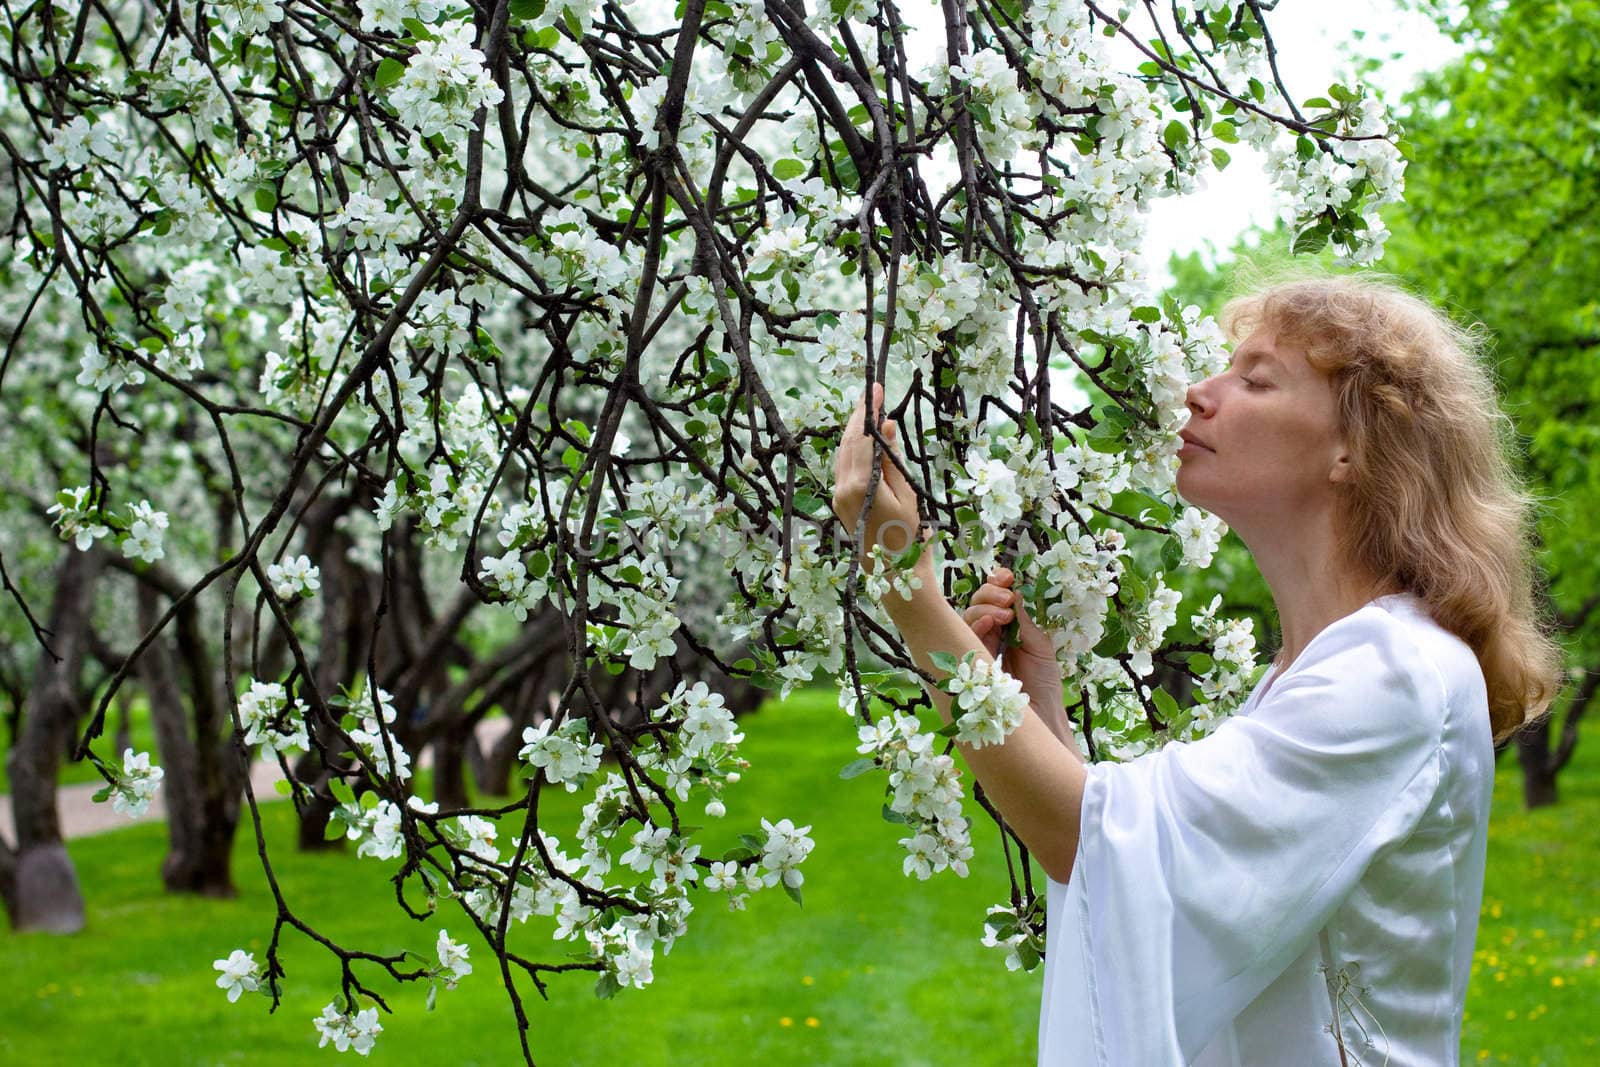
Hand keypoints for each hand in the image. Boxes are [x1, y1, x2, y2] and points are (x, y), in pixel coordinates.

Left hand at [829, 383, 924, 572]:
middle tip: (873, 392)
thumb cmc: (908, 537)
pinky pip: (844, 466)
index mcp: (861, 486)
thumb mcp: (907, 495)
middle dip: (859, 415)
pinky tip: (864, 437)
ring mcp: (838, 495)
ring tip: (870, 409)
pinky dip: (853, 447)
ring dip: (855, 430)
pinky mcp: (839, 501)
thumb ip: (893, 460)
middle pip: (848, 442)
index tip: (876, 389)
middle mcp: (843, 489)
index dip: (869, 412)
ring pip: (843, 453)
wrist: (893, 574)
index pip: (863, 439)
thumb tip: (887, 426)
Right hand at [963, 567, 1063, 710]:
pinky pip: (962, 636)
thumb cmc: (1043, 684)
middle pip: (977, 603)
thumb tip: (1014, 593)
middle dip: (989, 592)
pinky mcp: (969, 661)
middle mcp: (988, 636)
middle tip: (1007, 598)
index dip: (997, 584)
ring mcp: (976, 648)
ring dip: (984, 607)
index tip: (1008, 576)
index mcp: (1007, 629)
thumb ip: (1024, 621)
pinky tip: (990, 624)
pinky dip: (975, 624)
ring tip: (1005, 614)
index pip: (995, 600)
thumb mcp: (1039, 646)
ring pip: (967, 616)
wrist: (1041, 718)